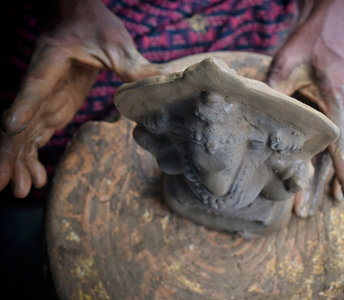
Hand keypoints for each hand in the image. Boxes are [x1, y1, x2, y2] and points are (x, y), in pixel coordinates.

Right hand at [0, 0, 160, 197]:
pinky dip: (31, 156)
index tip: (13, 127)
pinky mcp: (51, 108)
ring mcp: (44, 99)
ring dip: (17, 161)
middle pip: (18, 120)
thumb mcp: (116, 44)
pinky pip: (34, 135)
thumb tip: (167, 79)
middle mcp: (41, 84)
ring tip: (20, 190)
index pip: (36, 85)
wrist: (77, 19)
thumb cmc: (93, 27)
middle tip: (3, 183)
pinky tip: (36, 178)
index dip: (25, 106)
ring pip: (22, 133)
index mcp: (52, 62)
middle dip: (8, 152)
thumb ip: (134, 65)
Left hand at [267, 0, 343, 217]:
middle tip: (304, 212)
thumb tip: (253, 120)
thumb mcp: (289, 61)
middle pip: (342, 159)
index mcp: (342, 100)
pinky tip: (329, 177)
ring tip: (313, 202)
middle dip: (325, 188)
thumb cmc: (318, 35)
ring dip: (331, 177)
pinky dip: (339, 160)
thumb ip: (274, 93)